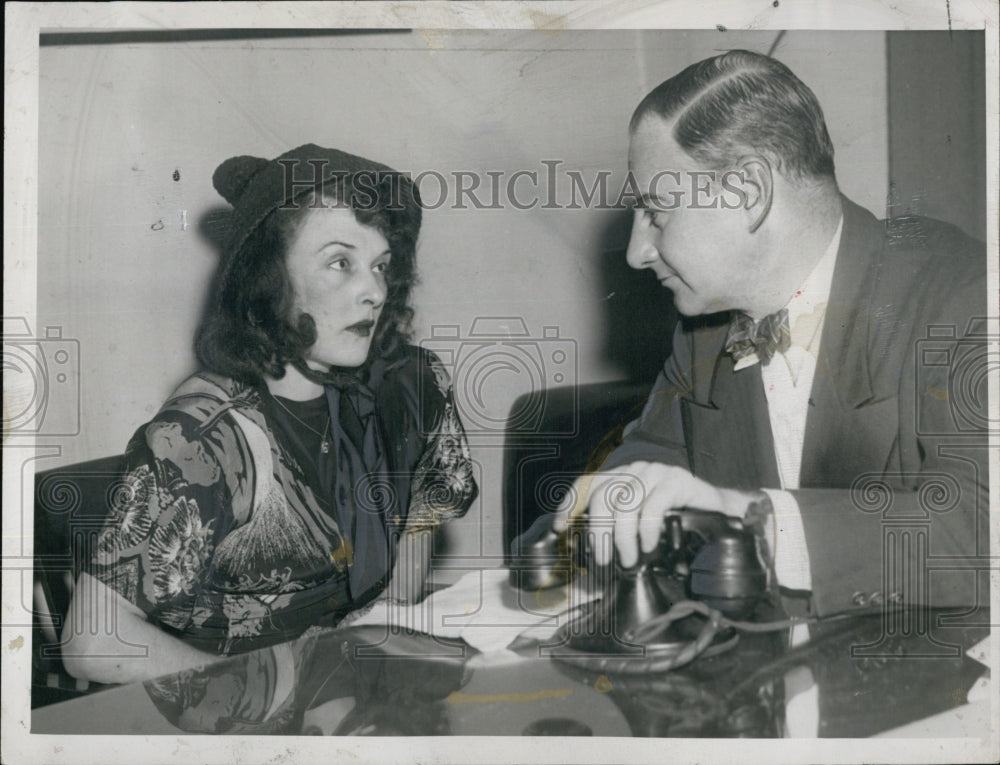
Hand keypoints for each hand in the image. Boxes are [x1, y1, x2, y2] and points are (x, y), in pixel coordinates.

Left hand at [551, 461, 749, 566]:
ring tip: (629, 559)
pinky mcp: (677, 481)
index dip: (569, 504)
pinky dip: (647, 530)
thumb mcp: (640, 523)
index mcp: (621, 477)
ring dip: (623, 538)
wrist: (718, 513)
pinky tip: (649, 544)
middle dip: (598, 532)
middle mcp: (635, 470)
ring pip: (626, 504)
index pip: (587, 484)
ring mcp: (656, 473)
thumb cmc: (675, 521)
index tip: (559, 527)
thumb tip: (591, 552)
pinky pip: (653, 506)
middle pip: (603, 498)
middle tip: (603, 559)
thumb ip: (617, 529)